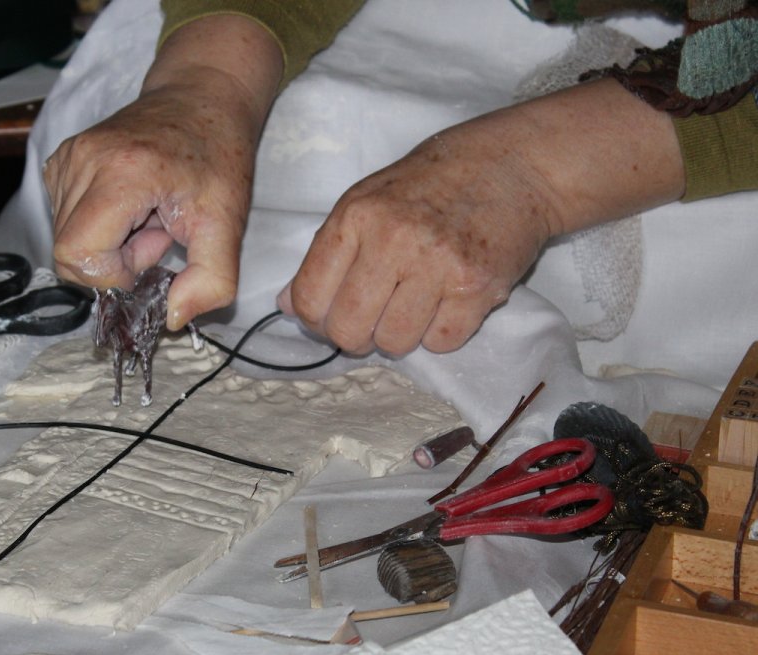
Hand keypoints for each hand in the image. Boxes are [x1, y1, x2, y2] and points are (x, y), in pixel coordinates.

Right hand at [43, 14, 281, 329]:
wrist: (201, 99)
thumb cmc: (217, 157)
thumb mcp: (228, 225)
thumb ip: (211, 281)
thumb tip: (170, 319)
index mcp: (122, 173)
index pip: (78, 254)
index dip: (113, 274)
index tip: (154, 254)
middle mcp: (84, 159)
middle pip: (68, 252)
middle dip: (114, 261)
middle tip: (156, 234)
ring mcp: (67, 157)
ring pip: (65, 240)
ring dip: (107, 245)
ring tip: (146, 217)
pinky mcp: (61, 161)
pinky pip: (64, 220)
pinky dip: (97, 227)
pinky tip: (130, 207)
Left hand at [280, 79, 683, 354]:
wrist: (512, 166)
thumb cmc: (430, 186)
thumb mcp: (365, 202)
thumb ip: (326, 254)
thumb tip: (286, 306)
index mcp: (356, 217)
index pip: (309, 298)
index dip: (315, 319)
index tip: (331, 314)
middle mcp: (393, 240)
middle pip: (348, 330)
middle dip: (355, 336)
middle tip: (374, 317)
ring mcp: (438, 265)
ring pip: (394, 343)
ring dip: (400, 336)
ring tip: (414, 305)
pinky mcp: (478, 287)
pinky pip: (442, 343)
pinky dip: (441, 333)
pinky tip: (446, 302)